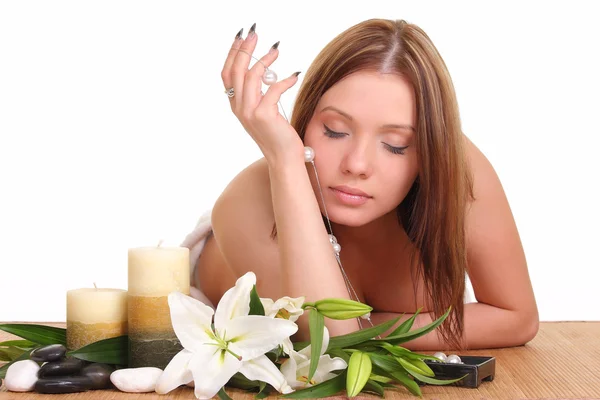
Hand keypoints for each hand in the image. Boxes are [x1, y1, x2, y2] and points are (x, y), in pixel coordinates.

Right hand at [221, 25, 303, 164]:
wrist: (284, 158)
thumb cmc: (278, 135)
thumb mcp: (263, 111)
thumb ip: (258, 94)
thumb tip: (264, 71)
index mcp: (236, 106)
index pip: (227, 74)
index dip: (232, 54)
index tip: (241, 37)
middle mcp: (239, 108)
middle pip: (236, 71)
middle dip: (245, 49)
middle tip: (254, 33)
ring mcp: (250, 112)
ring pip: (252, 76)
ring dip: (264, 60)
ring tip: (276, 50)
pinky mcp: (264, 115)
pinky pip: (274, 88)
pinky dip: (285, 79)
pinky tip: (294, 75)